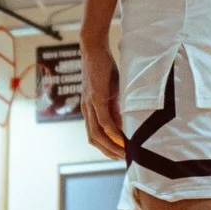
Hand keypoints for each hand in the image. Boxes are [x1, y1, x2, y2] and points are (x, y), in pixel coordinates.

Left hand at [80, 37, 125, 157]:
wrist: (94, 49)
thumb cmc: (104, 69)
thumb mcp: (111, 91)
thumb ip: (114, 107)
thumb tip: (121, 122)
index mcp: (89, 109)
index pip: (94, 135)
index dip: (105, 147)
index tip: (118, 155)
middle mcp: (86, 110)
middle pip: (94, 139)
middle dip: (108, 152)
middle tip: (122, 160)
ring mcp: (89, 104)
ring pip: (97, 133)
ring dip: (110, 146)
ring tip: (124, 153)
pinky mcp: (95, 97)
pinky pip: (103, 120)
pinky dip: (112, 132)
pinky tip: (121, 138)